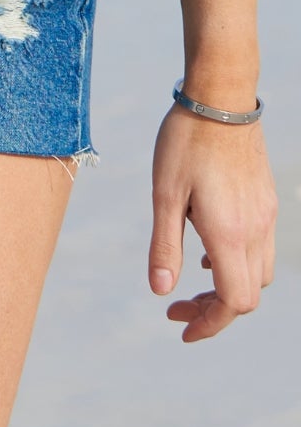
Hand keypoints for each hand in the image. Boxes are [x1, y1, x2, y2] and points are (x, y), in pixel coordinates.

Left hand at [149, 100, 277, 340]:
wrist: (221, 99)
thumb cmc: (184, 142)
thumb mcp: (164, 194)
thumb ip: (164, 245)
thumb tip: (160, 291)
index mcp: (229, 234)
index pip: (232, 302)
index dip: (209, 323)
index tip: (179, 327)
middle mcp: (255, 231)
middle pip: (247, 296)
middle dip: (213, 311)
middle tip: (176, 308)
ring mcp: (265, 217)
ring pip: (257, 275)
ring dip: (226, 288)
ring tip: (189, 280)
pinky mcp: (265, 202)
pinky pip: (259, 250)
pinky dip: (235, 263)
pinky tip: (206, 250)